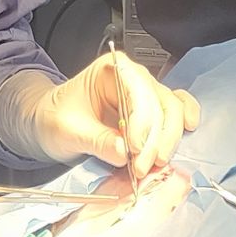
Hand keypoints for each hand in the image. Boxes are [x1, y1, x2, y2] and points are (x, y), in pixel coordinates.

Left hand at [31, 52, 199, 178]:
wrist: (48, 123)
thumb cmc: (54, 118)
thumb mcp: (66, 131)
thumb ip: (96, 140)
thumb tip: (124, 153)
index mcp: (111, 70)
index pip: (137, 92)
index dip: (141, 122)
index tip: (134, 149)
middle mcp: (133, 78)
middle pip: (160, 103)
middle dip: (155, 138)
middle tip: (142, 166)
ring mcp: (145, 95)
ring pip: (171, 110)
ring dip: (168, 139)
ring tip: (154, 164)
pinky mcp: (150, 113)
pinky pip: (175, 111)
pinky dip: (181, 124)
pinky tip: (187, 132)